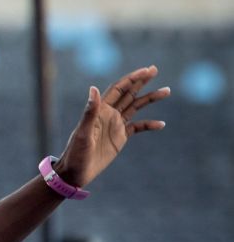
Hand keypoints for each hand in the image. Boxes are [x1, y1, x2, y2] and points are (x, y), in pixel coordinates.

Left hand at [55, 65, 168, 187]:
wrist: (75, 172)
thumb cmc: (76, 153)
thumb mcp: (83, 132)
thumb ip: (90, 112)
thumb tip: (93, 88)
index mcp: (100, 110)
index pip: (118, 89)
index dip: (132, 78)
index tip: (147, 70)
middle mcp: (108, 114)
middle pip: (128, 93)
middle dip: (141, 81)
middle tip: (155, 69)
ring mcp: (115, 125)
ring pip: (135, 107)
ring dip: (150, 99)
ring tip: (166, 91)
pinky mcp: (119, 138)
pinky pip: (137, 127)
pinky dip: (149, 124)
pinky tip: (161, 124)